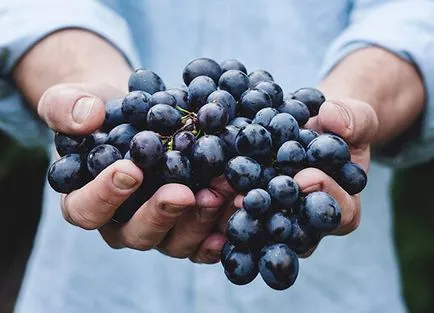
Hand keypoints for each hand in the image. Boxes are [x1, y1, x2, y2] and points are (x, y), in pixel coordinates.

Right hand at [38, 82, 235, 263]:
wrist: (137, 116)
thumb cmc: (101, 113)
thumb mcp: (73, 100)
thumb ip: (66, 107)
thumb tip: (87, 117)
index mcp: (86, 200)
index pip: (86, 210)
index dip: (105, 196)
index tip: (131, 170)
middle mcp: (122, 223)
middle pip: (137, 234)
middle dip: (162, 214)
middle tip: (183, 192)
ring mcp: (159, 228)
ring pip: (176, 241)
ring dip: (200, 220)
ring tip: (222, 191)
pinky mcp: (188, 225)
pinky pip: (204, 240)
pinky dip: (223, 230)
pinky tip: (239, 210)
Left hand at [217, 98, 378, 256]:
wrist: (313, 127)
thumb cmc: (339, 127)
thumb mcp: (355, 118)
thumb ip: (353, 119)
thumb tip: (332, 117)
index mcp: (342, 206)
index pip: (339, 213)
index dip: (324, 196)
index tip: (305, 177)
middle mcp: (309, 223)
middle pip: (295, 231)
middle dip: (273, 214)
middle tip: (250, 198)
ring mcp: (280, 219)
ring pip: (263, 229)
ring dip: (241, 214)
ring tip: (220, 195)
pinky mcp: (255, 210)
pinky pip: (240, 214)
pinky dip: (222, 204)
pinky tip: (204, 191)